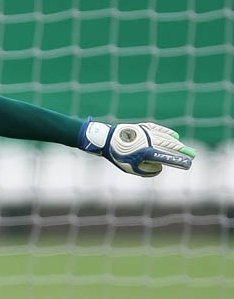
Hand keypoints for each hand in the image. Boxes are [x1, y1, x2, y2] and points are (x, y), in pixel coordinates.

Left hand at [79, 119, 195, 176]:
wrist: (106, 140)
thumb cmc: (118, 157)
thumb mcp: (131, 169)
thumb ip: (147, 171)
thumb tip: (160, 167)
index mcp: (146, 152)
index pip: (167, 158)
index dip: (179, 161)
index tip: (188, 164)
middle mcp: (149, 141)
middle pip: (170, 146)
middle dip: (182, 151)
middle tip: (193, 154)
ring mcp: (147, 133)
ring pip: (165, 138)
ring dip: (175, 143)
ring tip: (184, 148)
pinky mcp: (143, 128)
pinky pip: (158, 130)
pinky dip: (167, 133)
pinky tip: (174, 136)